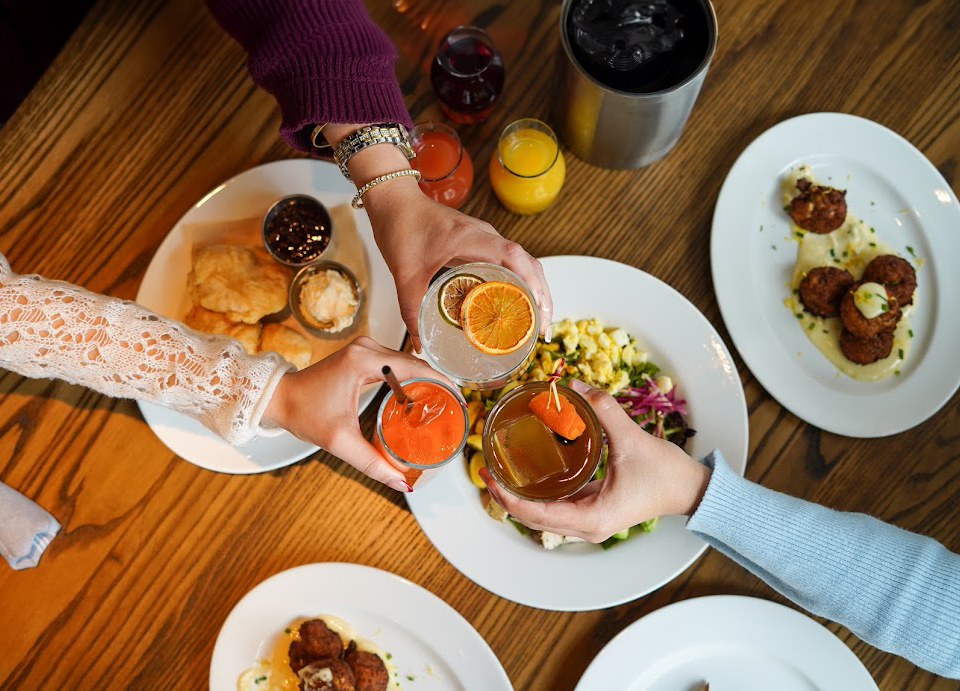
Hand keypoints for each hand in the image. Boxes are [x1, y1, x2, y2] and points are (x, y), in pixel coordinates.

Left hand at [262, 336, 452, 492]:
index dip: (442, 383)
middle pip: (415, 364)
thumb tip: (403, 484)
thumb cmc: (305, 413)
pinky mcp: (362, 355)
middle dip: (438, 384)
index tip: (459, 401)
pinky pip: (396, 365)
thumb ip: (373, 464)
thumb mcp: (340, 441)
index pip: (416, 368)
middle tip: (454, 409)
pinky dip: (410, 379)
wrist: (280, 399)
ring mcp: (365, 349)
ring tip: (443, 405)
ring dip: (425, 381)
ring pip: (407, 363)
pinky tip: (420, 398)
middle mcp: (367, 348)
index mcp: (364, 360)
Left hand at [323, 123, 552, 351]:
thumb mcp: (404, 274)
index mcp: (470, 238)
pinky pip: (511, 263)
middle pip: (528, 263)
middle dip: (542, 296)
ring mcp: (486, 238)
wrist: (395, 202)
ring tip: (538, 323)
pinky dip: (522, 283)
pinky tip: (518, 304)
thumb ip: (411, 310)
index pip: (513, 256)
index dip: (531, 282)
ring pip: (524, 263)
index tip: (539, 310)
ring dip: (536, 290)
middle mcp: (485, 236)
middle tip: (542, 329)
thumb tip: (420, 345)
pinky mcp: (482, 243)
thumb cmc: (400, 228)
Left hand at [479, 380, 711, 542]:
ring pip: (543, 514)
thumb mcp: (631, 439)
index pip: (535, 514)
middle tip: (487, 467)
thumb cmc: (666, 474)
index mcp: (591, 517)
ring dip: (521, 495)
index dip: (507, 496)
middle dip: (506, 495)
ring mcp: (590, 520)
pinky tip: (530, 471)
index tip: (489, 475)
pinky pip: (558, 506)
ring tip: (501, 469)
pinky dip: (539, 492)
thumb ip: (603, 410)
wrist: (691, 489)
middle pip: (533, 517)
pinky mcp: (595, 510)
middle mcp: (586, 525)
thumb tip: (576, 387)